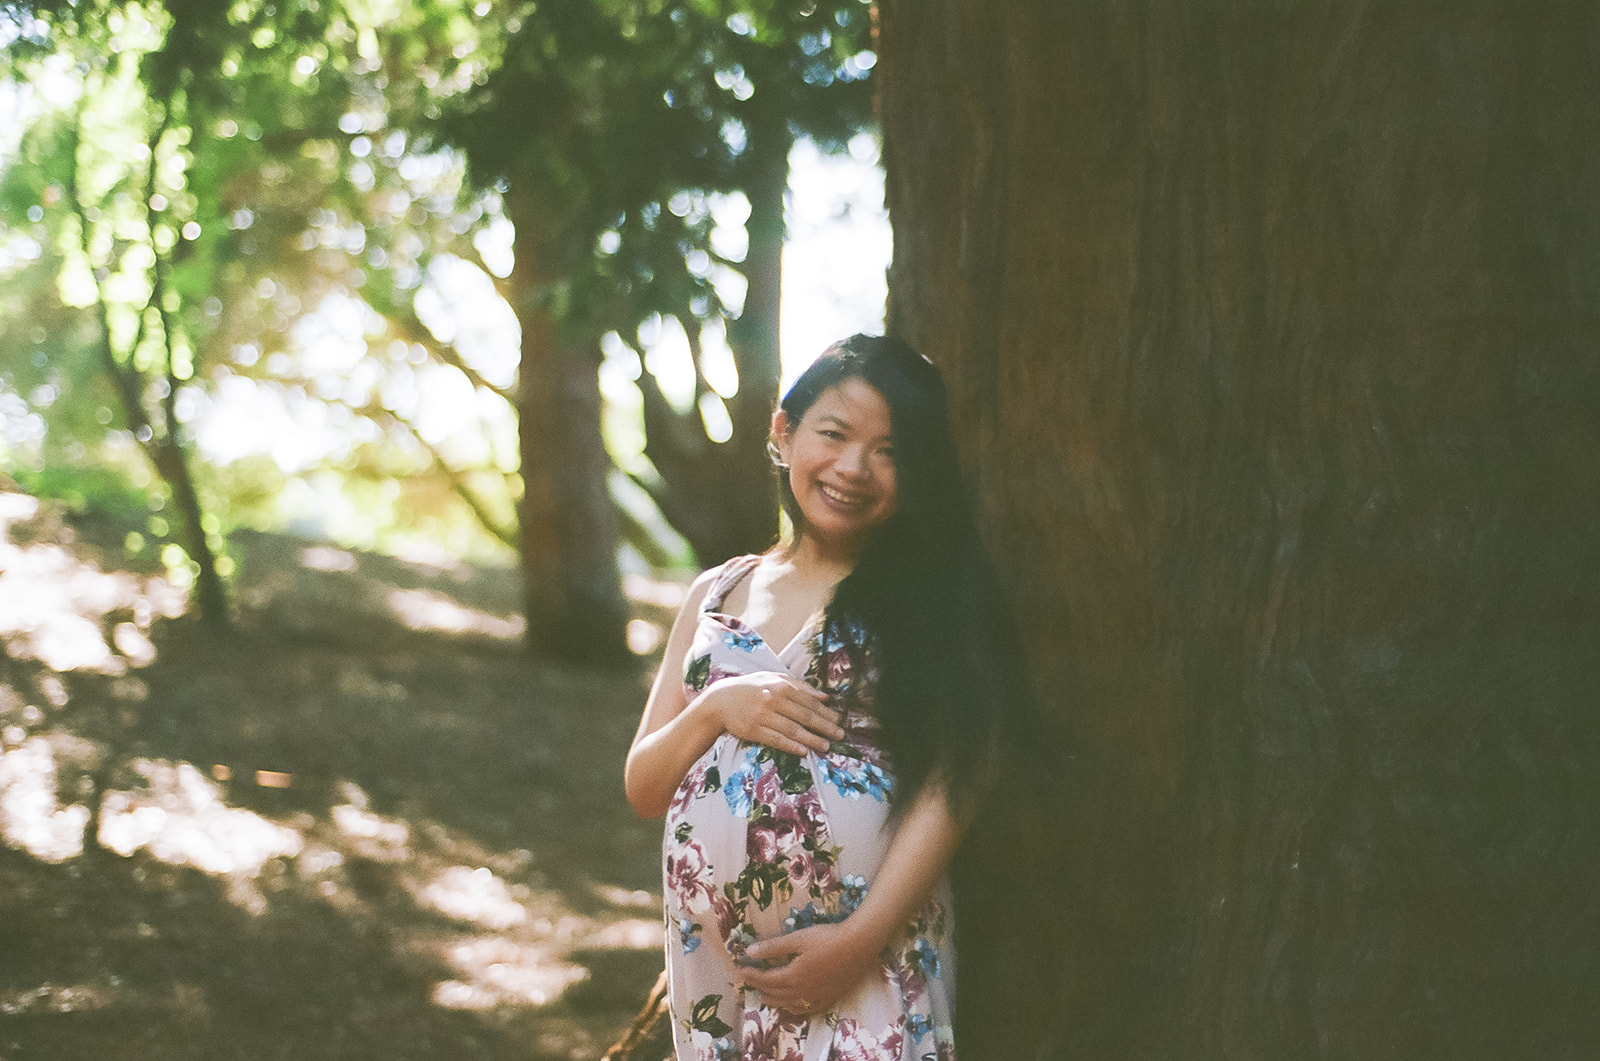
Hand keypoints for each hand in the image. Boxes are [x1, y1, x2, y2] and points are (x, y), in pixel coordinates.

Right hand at [704, 672, 843, 755]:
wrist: (721, 700)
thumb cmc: (751, 688)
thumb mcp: (773, 679)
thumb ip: (799, 686)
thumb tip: (824, 697)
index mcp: (780, 686)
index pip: (809, 701)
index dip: (826, 712)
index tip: (839, 720)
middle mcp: (773, 700)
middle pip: (804, 716)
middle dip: (824, 726)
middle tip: (840, 734)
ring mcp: (762, 716)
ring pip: (792, 729)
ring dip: (811, 739)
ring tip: (826, 746)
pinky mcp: (753, 730)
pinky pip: (775, 740)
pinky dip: (790, 746)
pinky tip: (803, 751)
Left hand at [737, 922, 882, 1015]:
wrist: (859, 946)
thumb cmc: (827, 938)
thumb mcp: (798, 939)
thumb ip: (773, 947)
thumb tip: (749, 952)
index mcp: (792, 976)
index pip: (765, 979)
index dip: (752, 975)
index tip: (741, 970)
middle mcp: (802, 991)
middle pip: (775, 993)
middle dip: (760, 988)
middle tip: (750, 983)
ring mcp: (816, 997)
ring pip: (789, 1004)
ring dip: (775, 1000)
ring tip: (765, 997)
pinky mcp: (829, 998)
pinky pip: (807, 1009)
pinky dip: (794, 1008)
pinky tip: (792, 1006)